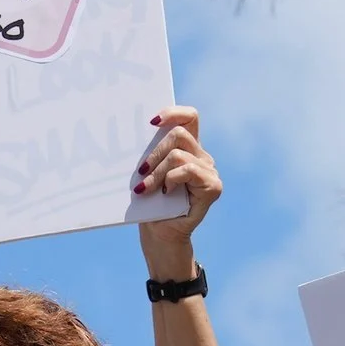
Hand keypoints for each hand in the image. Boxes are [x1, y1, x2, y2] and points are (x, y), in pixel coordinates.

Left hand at [135, 105, 220, 256]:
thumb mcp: (148, 173)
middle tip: (140, 172)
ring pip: (179, 155)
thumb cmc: (151, 202)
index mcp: (188, 148)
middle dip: (155, 152)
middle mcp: (202, 156)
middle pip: (180, 134)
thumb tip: (131, 134)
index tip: (152, 121)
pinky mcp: (213, 186)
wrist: (159, 233)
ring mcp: (209, 170)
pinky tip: (166, 192)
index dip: (173, 112)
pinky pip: (188, 170)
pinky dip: (172, 180)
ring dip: (157, 172)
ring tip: (145, 189)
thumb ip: (150, 153)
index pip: (189, 117)